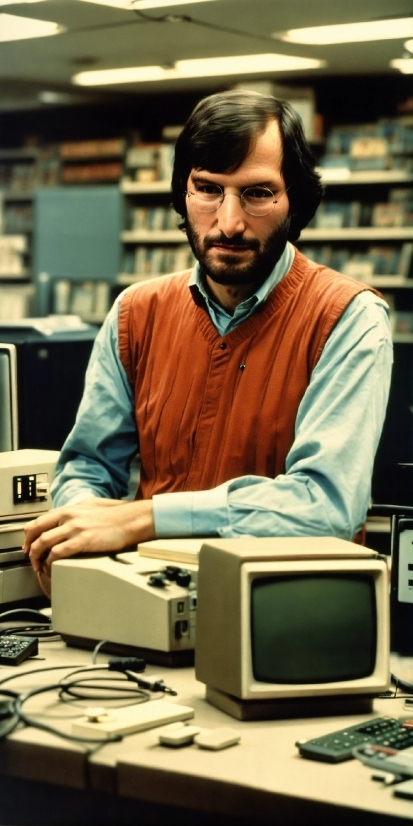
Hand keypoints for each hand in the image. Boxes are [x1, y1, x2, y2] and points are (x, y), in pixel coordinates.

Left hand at [23, 499, 154, 574]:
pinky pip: (57, 553)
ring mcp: (74, 528)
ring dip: (37, 557)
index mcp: (70, 509)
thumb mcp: (92, 507)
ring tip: (39, 566)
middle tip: (29, 557)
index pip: (40, 520)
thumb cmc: (117, 515)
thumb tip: (68, 518)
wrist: (132, 520)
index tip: (29, 543)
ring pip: (43, 542)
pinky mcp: (82, 540)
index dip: (30, 534)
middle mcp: (69, 516)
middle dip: (29, 546)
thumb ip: (77, 512)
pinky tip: (52, 567)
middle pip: (36, 530)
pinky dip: (50, 562)